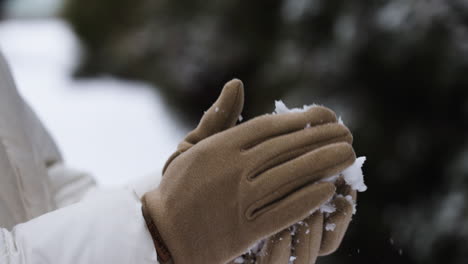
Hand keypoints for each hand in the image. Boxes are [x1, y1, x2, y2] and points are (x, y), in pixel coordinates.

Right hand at [142, 79, 355, 263]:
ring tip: (348, 156)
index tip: (327, 116)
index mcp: (220, 146)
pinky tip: (328, 190)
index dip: (303, 120)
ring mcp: (239, 200)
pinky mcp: (244, 231)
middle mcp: (232, 169)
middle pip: (287, 148)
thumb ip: (217, 117)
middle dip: (323, 138)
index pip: (270, 127)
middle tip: (348, 133)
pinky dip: (307, 200)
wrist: (161, 233)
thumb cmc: (178, 187)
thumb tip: (237, 83)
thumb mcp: (191, 147)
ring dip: (324, 165)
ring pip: (291, 177)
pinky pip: (283, 212)